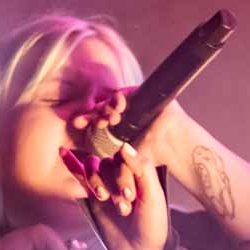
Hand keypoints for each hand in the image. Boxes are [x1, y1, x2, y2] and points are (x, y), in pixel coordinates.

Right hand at [61, 142, 169, 249]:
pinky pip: (81, 178)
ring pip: (93, 170)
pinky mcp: (92, 199)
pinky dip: (73, 165)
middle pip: (107, 164)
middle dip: (112, 183)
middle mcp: (121, 177)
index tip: (129, 197)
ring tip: (104, 199)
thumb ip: (142, 169)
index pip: (123, 158)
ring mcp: (106, 187)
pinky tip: (63, 153)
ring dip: (96, 182)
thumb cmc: (152, 226)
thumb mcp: (154, 197)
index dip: (123, 174)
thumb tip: (124, 146)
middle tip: (122, 207)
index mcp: (138, 174)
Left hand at [65, 88, 195, 168]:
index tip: (77, 124)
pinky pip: (126, 92)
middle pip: (102, 107)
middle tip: (84, 120)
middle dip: (92, 113)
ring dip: (105, 107)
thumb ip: (107, 155)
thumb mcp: (123, 158)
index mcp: (118, 125)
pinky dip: (119, 98)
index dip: (87, 119)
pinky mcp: (143, 94)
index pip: (98, 118)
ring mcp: (134, 102)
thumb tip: (85, 156)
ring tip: (105, 118)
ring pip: (112, 100)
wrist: (173, 148)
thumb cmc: (152, 156)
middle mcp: (125, 112)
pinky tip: (116, 108)